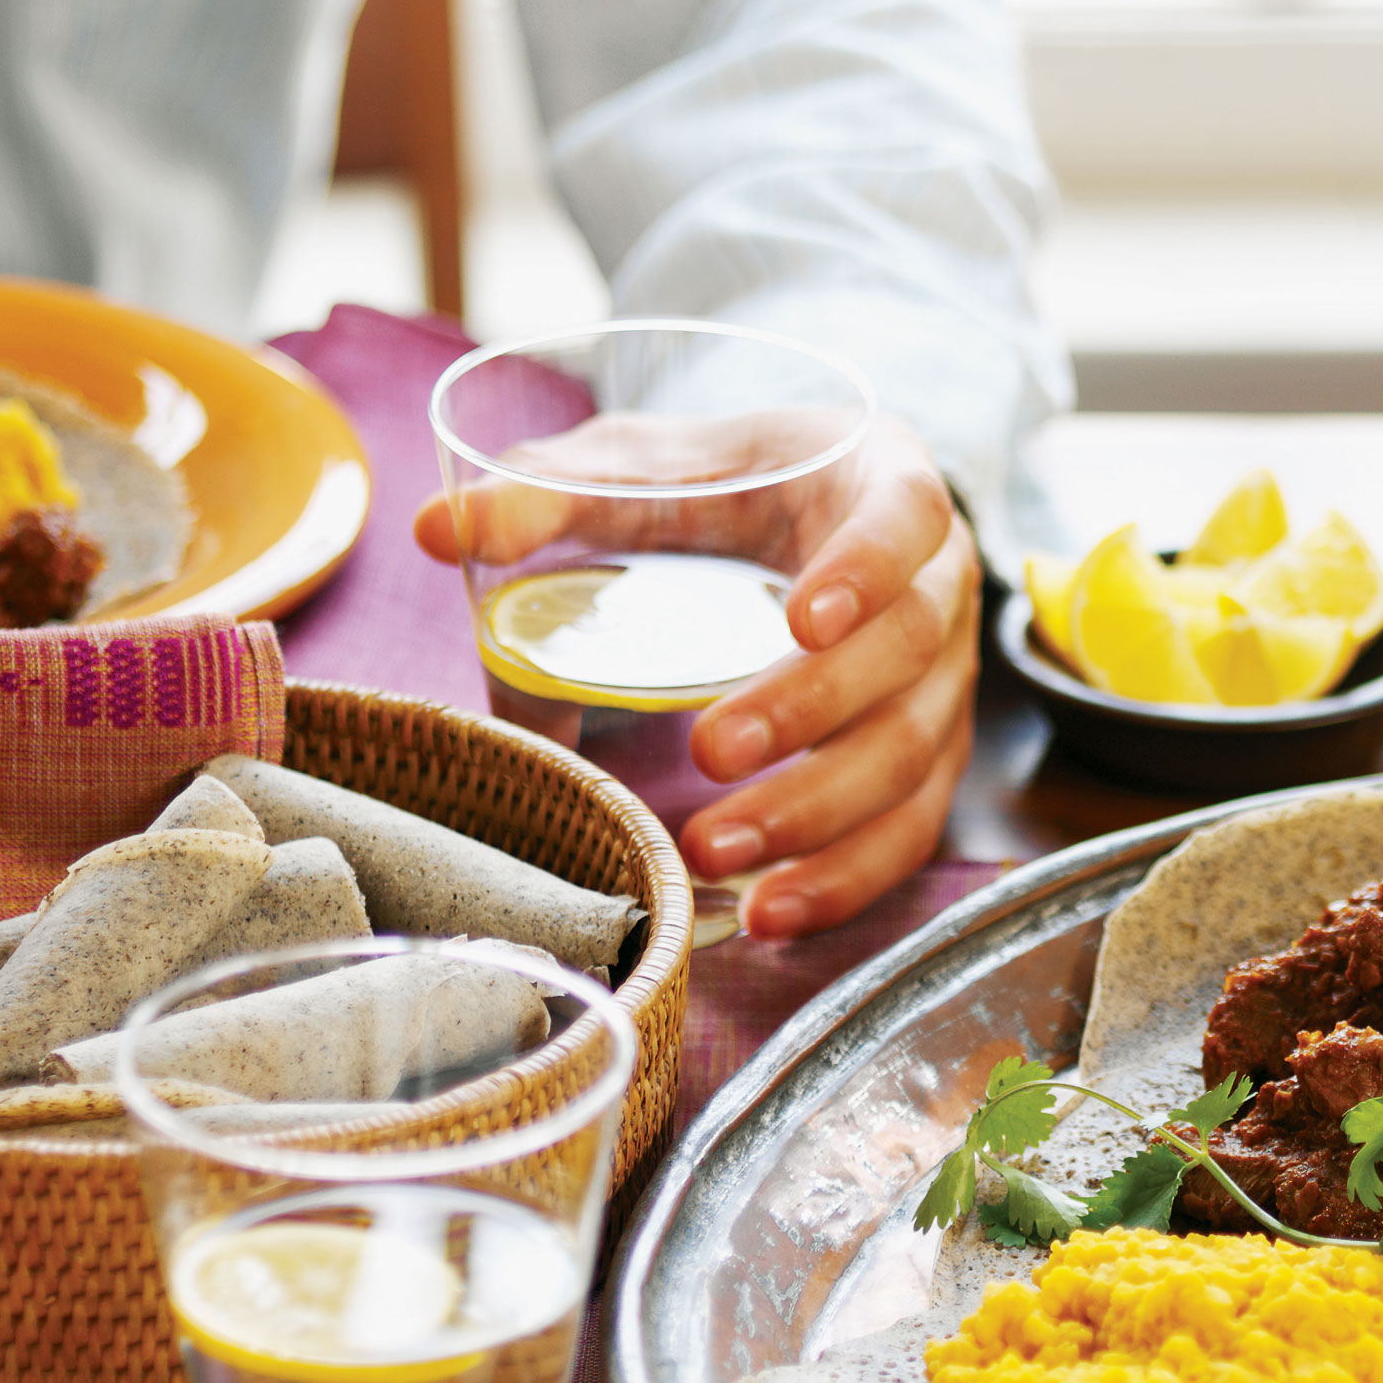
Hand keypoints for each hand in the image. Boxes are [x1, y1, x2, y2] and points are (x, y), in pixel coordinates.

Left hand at [413, 411, 977, 936]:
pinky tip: (768, 915)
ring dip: (818, 815)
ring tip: (714, 853)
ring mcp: (945, 684)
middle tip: (709, 751)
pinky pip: (907, 833)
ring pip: (911, 758)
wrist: (810, 522)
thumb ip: (555, 490)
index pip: (906, 517)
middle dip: (811, 712)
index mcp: (884, 484)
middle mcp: (940, 587)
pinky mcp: (928, 764)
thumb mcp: (649, 467)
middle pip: (908, 655)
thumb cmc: (733, 487)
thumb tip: (437, 527)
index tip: (802, 617)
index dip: (867, 568)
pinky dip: (842, 881)